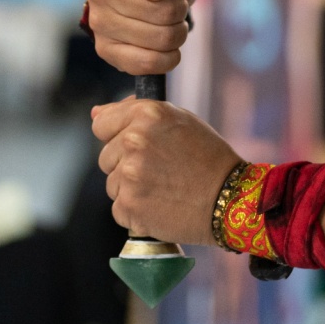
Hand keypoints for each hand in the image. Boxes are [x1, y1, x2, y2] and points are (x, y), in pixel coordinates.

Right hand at [85, 0, 202, 75]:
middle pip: (159, 15)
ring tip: (172, 22)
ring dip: (176, 34)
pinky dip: (166, 59)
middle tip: (176, 6)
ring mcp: (98, 21)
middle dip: (179, 12)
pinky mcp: (103, 48)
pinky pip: (143, 65)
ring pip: (156, 40)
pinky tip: (168, 48)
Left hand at [91, 98, 238, 245]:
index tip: (137, 147)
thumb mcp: (179, 120)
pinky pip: (119, 208)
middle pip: (105, 156)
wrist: (229, 199)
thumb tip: (95, 114)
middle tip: (159, 171)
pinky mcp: (129, 206)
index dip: (117, 136)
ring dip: (131, 188)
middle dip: (125, 164)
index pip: (102, 124)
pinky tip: (160, 205)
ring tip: (163, 188)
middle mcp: (133, 141)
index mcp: (146, 115)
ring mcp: (129, 175)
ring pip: (112, 183)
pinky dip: (135, 210)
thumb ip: (135, 112)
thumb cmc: (207, 157)